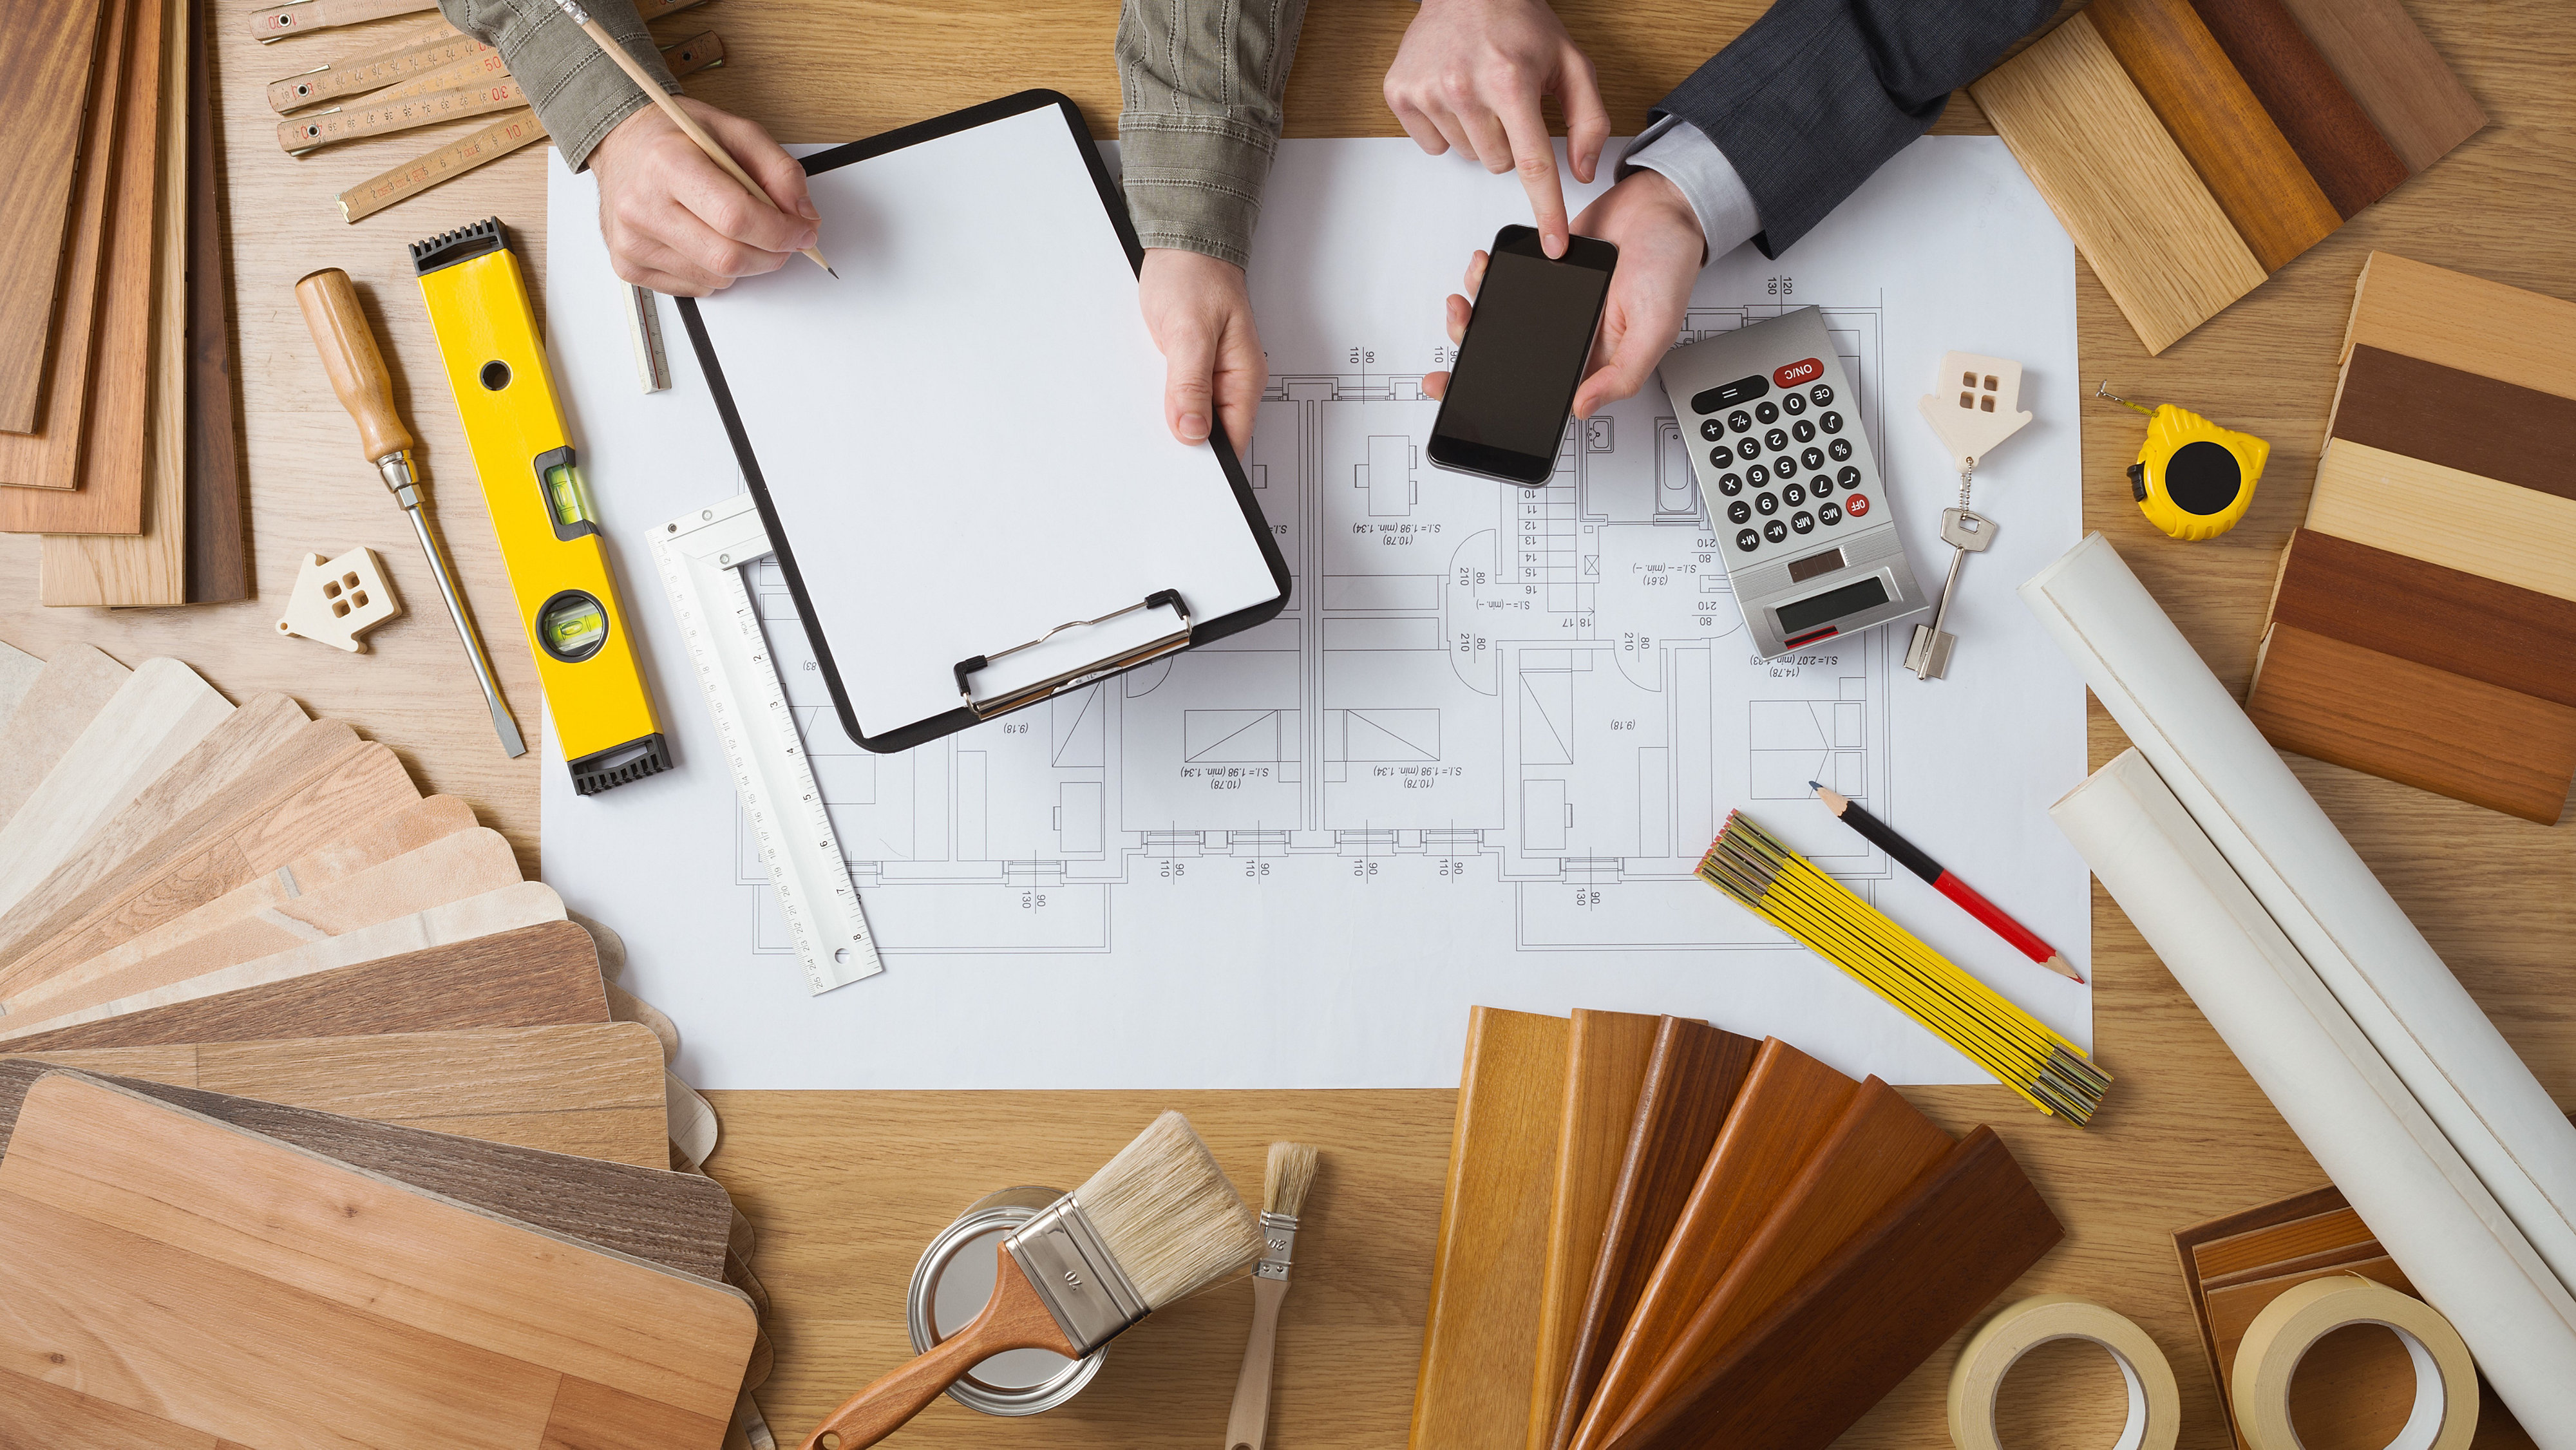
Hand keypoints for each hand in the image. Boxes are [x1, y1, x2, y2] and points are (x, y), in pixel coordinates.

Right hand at [592, 97, 819, 295]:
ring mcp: (632, 241)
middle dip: (772, 254)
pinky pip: (697, 287)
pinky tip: (706, 238)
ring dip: (745, 262)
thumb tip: (804, 216)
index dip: (782, 232)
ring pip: (717, 278)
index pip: (736, 217)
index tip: (803, 231)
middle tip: (785, 240)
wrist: (622, 142)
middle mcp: (641, 205)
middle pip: (729, 257)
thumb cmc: (675, 136)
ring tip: (738, 230)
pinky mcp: (628, 265)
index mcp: (667, 163)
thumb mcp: (735, 131)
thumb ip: (779, 170)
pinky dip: (716, 271)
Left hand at [1138, 248, 1264, 448]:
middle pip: (1212, 433)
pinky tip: (1147, 393)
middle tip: (1154, 443)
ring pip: (1191, 416)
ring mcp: (1211, 375)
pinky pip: (1177, 396)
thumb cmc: (1194, 276)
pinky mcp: (1191, 367)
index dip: (1210, 459)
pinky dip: (1161, 399)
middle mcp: (1231, 381)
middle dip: (1185, 442)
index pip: (1233, 439)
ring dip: (1169, 419)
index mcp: (1243, 377)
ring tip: (1147, 413)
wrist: (1181, 245)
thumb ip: (1190, 384)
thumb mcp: (1189, 331)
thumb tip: (1192, 432)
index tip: (1183, 470)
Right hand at [1384, 0, 1610, 257]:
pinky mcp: (1401, 94)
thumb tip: (1582, 171)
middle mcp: (1465, 88)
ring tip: (1480, 93)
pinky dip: (1447, 128)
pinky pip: (1434, 145)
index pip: (1533, 164)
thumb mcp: (1571, 63)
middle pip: (1498, 164)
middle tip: (1508, 104)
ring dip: (1479, 135)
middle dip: (1509, 142)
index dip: (1547, 210)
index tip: (1553, 244)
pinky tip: (1454, 96)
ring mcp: (1428, 92)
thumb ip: (1589, 120)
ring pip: (1467, 156)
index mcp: (1511, 81)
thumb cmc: (1519, 24)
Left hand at [1424, 169, 1705, 417]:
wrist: (1663, 204)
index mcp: (1592, 360)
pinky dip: (1487, 276)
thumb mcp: (1655, 329)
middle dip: (1471, 358)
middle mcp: (1568, 335)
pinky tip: (1483, 267)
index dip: (1501, 399)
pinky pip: (1506, 281)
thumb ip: (1622, 374)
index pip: (1540, 391)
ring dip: (1474, 314)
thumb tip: (1583, 408)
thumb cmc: (1670, 264)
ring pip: (1500, 320)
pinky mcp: (1542, 272)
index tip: (1464, 399)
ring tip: (1463, 302)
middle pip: (1508, 358)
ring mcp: (1552, 304)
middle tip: (1446, 362)